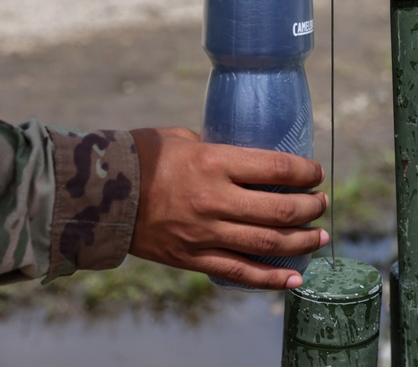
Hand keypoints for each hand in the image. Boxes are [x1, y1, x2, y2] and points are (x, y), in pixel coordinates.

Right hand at [128, 127, 328, 289]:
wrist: (94, 194)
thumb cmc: (140, 156)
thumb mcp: (182, 139)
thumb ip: (217, 149)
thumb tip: (245, 156)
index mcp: (214, 162)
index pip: (277, 168)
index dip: (306, 172)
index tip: (316, 173)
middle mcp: (214, 199)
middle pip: (280, 210)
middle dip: (311, 208)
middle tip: (322, 204)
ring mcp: (204, 233)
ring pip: (267, 243)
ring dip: (301, 241)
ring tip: (320, 236)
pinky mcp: (192, 258)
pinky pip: (239, 272)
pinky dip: (271, 278)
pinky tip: (295, 278)